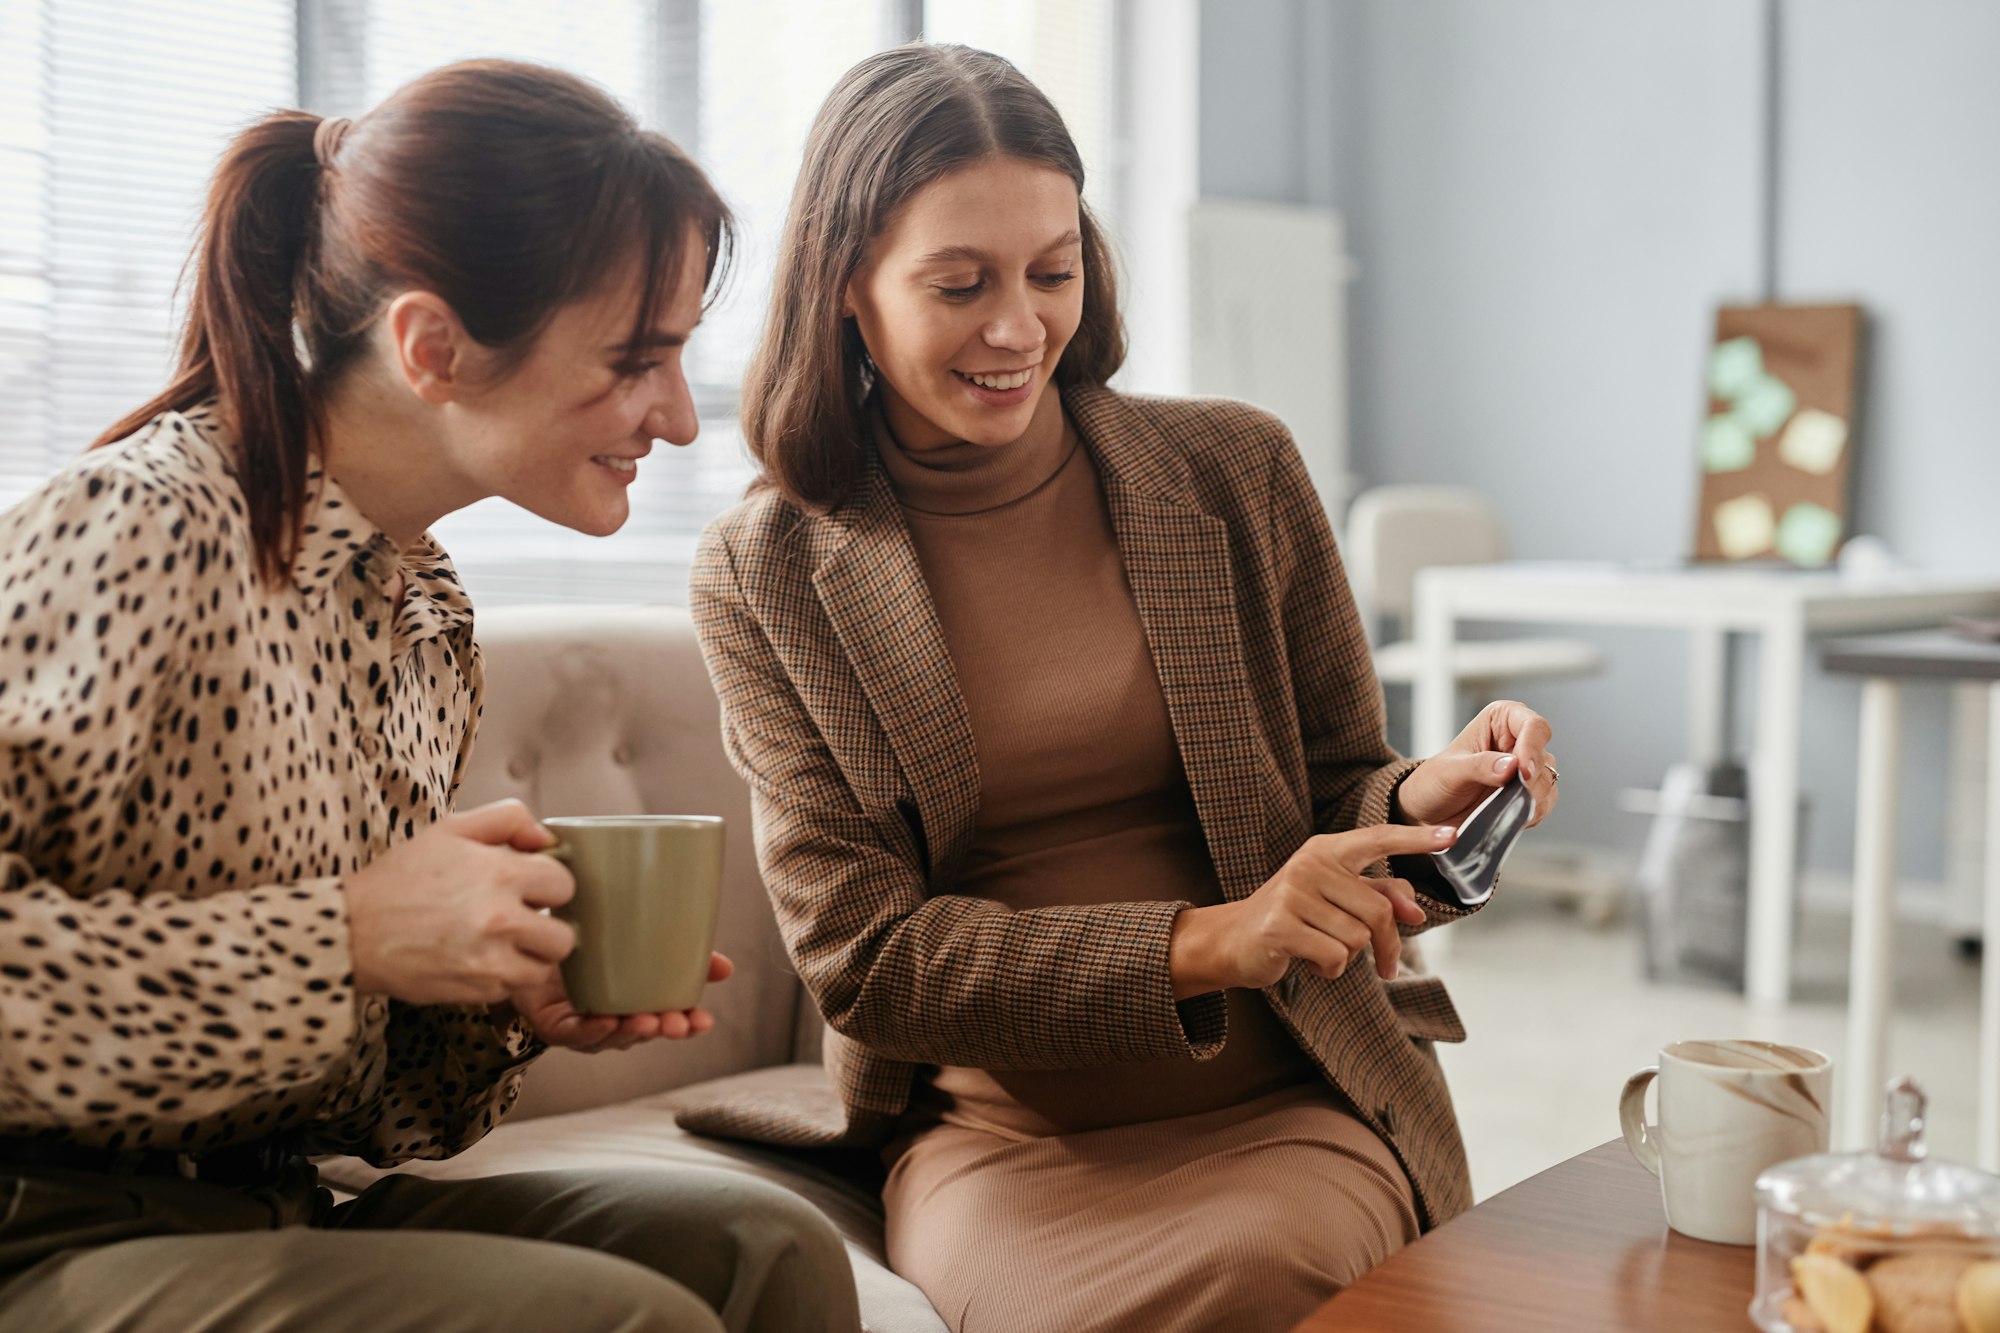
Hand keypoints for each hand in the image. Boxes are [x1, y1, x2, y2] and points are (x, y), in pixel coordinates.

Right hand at [346, 799, 577, 1005]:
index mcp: (500, 873)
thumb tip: (547, 837)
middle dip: (546, 928)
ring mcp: (491, 960)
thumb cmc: (398, 879)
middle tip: (520, 921)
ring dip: (529, 957)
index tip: (529, 889)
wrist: (350, 931)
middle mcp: (501, 918)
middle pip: (565, 936)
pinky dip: (502, 977)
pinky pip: (513, 988)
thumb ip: (507, 819)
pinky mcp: (477, 991)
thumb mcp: (450, 829)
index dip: (547, 886)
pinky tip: (476, 959)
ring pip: (544, 968)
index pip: (564, 884)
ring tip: (501, 943)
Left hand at [506, 953, 735, 1051]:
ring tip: (646, 1021)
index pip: (670, 1019)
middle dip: (663, 1030)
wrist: (533, 935)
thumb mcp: (638, 940)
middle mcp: (616, 1017)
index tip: (704, 1022)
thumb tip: (727, 967)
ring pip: (614, 1037)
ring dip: (632, 1031)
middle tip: (676, 1023)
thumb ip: (680, 951)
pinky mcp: (557, 1025)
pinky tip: (607, 1020)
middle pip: (645, 1032)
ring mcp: (586, 1024)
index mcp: (639, 1000)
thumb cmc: (590, 941)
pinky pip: (576, 1034)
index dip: (689, 1025)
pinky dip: (593, 1031)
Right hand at [1168, 823, 1455, 995]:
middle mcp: (1310, 865)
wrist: (1233, 940)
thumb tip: (1418, 912)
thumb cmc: (1293, 918)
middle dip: (1388, 945)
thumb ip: (1379, 897)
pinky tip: (1308, 962)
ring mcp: (1292, 893)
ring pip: (1357, 938)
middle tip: (1387, 967)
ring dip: (1349, 958)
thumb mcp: (1336, 901)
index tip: (1451, 835)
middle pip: (1378, 911)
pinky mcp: (1280, 926)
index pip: (1377, 839)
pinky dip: (1329, 970)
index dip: (1415, 839)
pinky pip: (1334, 957)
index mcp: (1326, 850)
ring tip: (1321, 950)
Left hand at [1395, 699, 1558, 828]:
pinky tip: (1509, 815)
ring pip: (1548, 782)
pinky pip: (1544, 804)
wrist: (1428, 812)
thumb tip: (1511, 766)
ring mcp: (1527, 769)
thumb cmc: (1434, 781)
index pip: (1534, 726)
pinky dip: (1530, 813)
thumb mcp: (1449, 771)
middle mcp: (1519, 741)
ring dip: (1531, 799)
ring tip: (1503, 808)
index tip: (1522, 772)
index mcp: (1501, 720)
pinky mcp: (1530, 794)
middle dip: (1531, 780)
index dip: (1532, 748)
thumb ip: (1479, 766)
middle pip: (1544, 757)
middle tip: (1512, 796)